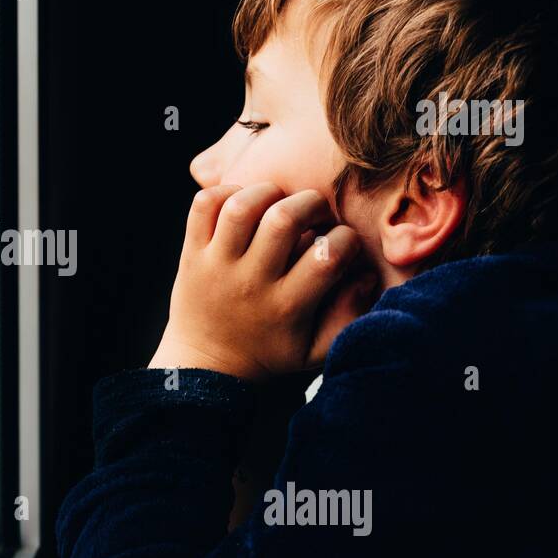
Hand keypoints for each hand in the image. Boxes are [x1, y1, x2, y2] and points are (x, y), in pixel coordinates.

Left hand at [148, 183, 378, 380]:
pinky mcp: (192, 254)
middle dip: (310, 203)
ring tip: (277, 203)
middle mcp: (251, 283)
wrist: (206, 365)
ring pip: (242, 206)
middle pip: (284, 220)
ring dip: (267, 192)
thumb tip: (365, 274)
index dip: (345, 239)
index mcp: (286, 306)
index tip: (340, 242)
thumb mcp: (315, 352)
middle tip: (313, 214)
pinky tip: (241, 204)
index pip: (327, 256)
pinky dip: (224, 192)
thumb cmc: (269, 353)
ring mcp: (217, 266)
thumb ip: (348, 317)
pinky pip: (204, 206)